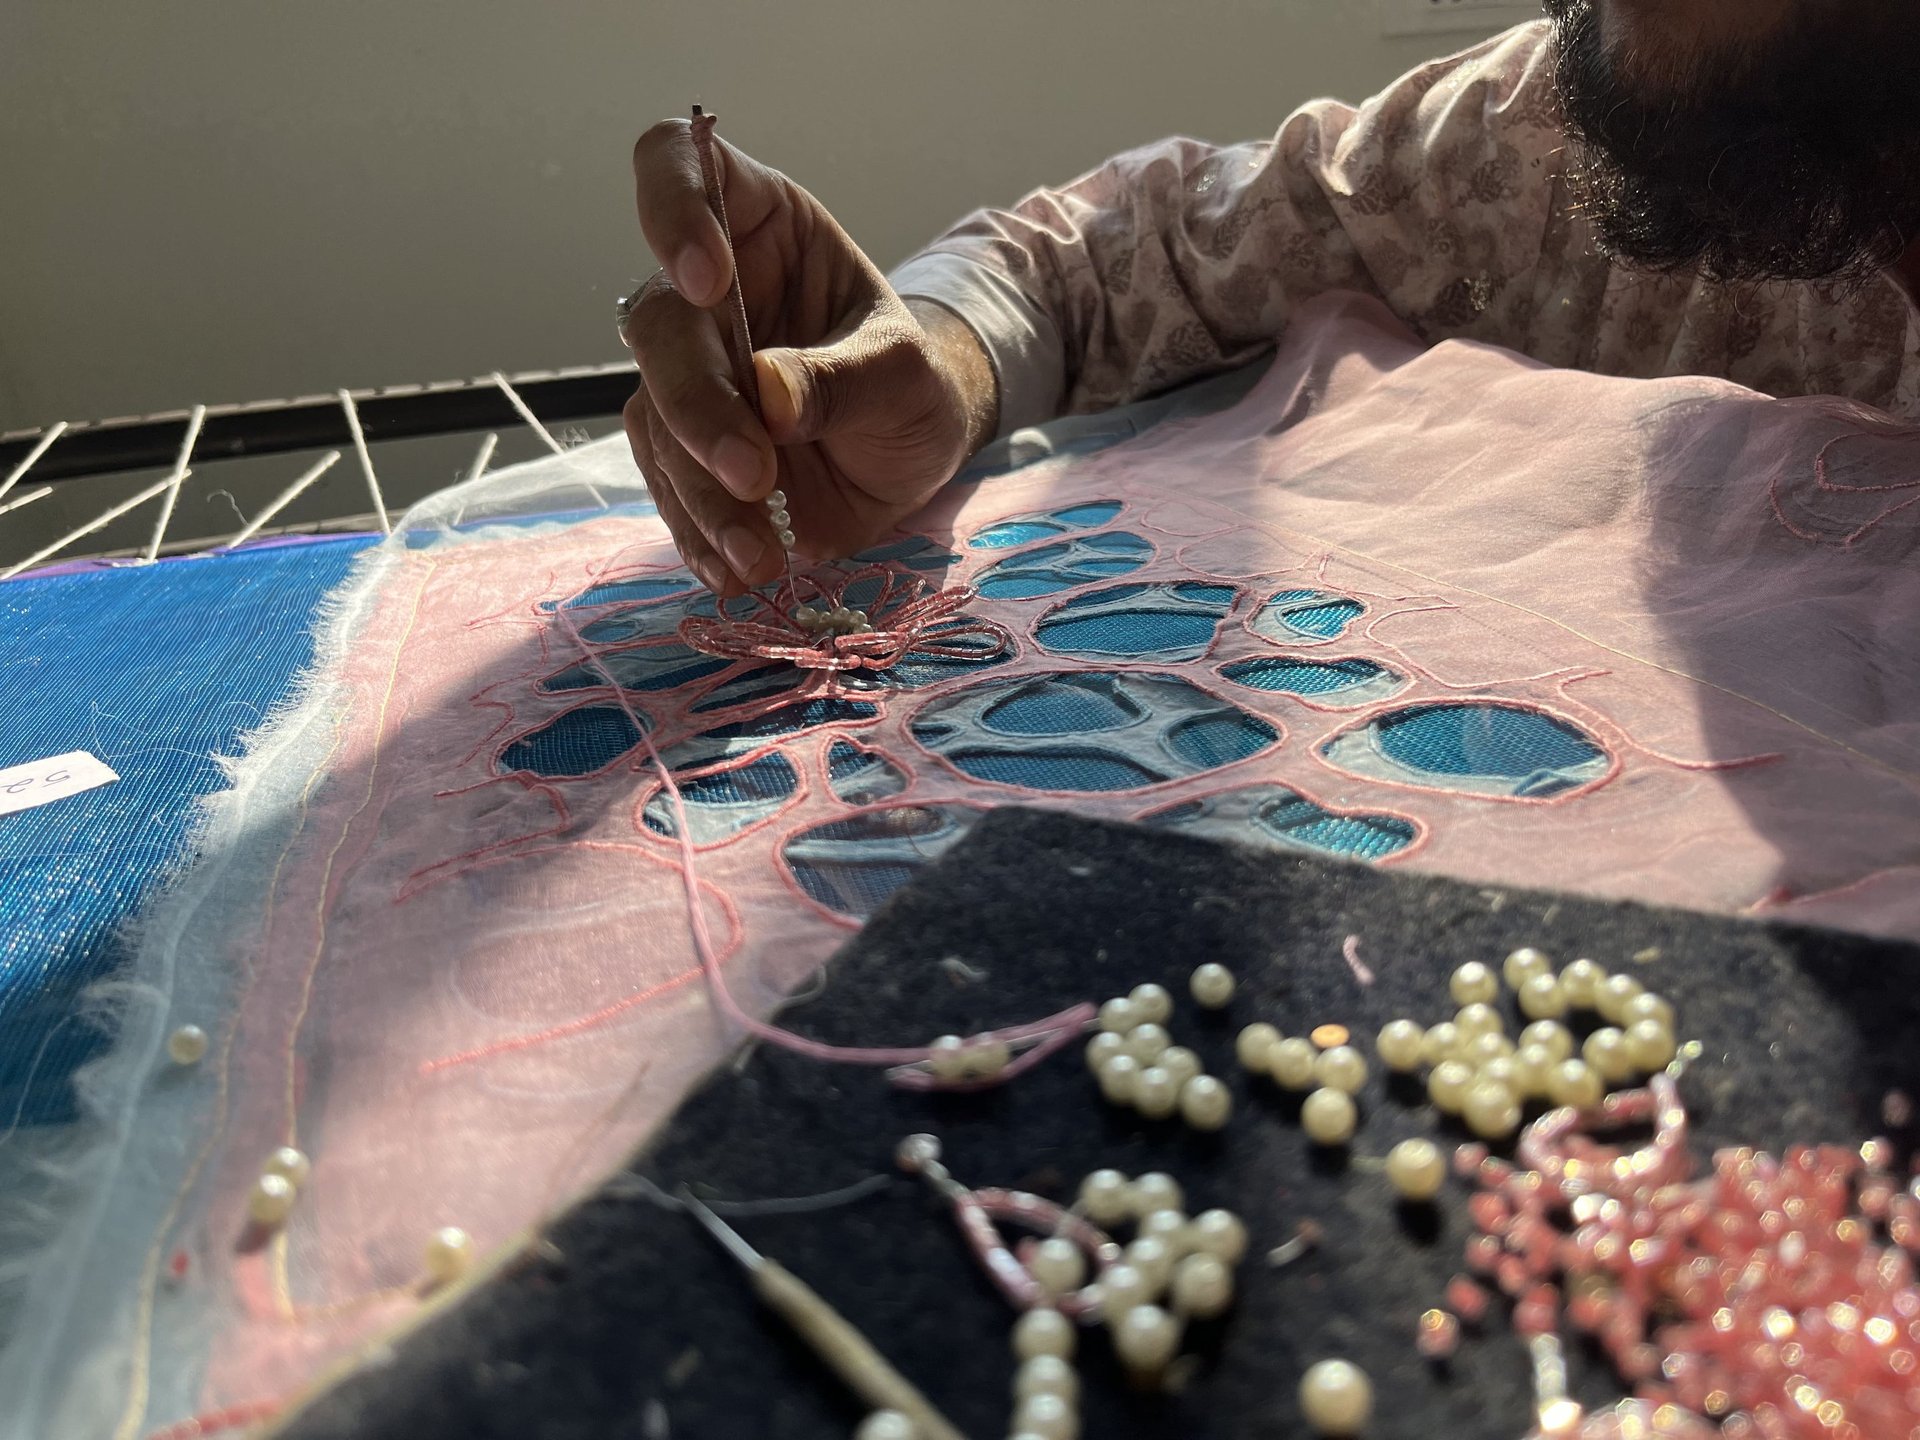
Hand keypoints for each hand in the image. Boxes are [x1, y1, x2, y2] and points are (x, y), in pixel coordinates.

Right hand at [623, 120, 997, 595]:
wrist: (912, 457)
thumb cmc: (912, 385)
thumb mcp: (904, 375)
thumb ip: (843, 379)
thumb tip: (766, 397)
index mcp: (759, 224)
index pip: (678, 164)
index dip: (673, 207)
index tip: (709, 277)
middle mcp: (705, 292)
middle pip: (658, 325)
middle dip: (700, 406)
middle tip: (754, 472)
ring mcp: (688, 372)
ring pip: (654, 418)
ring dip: (701, 493)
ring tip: (760, 551)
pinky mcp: (683, 449)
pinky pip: (666, 486)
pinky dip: (699, 533)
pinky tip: (736, 568)